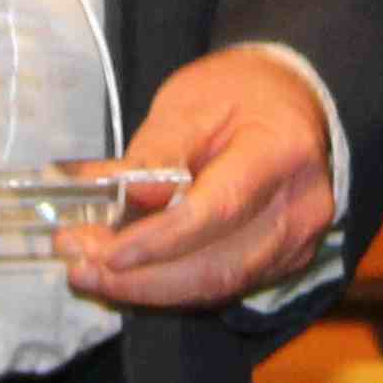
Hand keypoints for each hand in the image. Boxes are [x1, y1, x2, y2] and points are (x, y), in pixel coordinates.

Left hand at [58, 46, 334, 308]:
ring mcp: (296, 243)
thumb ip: (155, 155)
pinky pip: (219, 287)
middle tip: (80, 265)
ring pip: (216, 287)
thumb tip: (113, 197)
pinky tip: (126, 275)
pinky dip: (168, 287)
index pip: (219, 209)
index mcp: (283, 152)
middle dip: (141, 278)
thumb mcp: (190, 103)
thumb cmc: (238, 93)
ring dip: (147, 289)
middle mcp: (301, 208)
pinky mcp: (281, 263)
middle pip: (218, 266)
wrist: (288, 101)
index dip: (159, 239)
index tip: (106, 251)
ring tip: (90, 272)